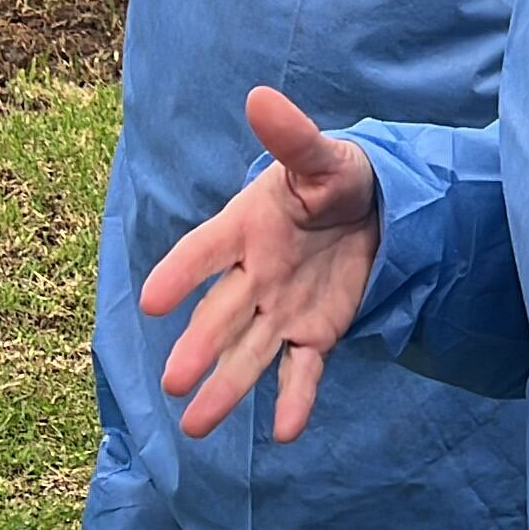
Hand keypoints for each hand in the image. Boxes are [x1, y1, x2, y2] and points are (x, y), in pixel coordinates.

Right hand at [140, 87, 382, 441]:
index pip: (205, 251)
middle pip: (221, 314)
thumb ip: (292, 136)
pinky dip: (295, 400)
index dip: (180, 273)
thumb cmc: (333, 178)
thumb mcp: (319, 156)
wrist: (377, 206)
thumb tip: (259, 97)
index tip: (151, 299)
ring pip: (249, 353)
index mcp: (246, 228)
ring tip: (196, 426)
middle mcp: (255, 275)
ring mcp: (282, 309)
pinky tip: (286, 433)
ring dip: (225, 388)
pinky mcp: (315, 333)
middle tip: (173, 381)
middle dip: (199, 346)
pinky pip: (301, 370)